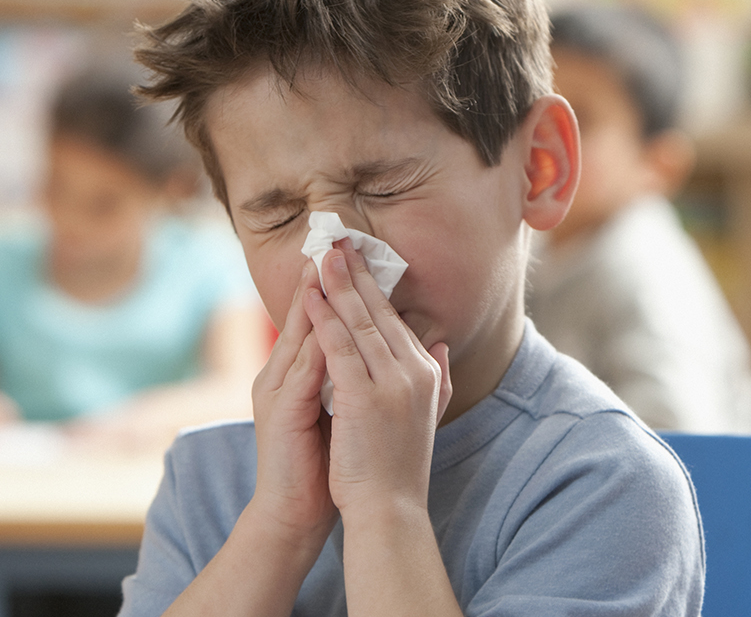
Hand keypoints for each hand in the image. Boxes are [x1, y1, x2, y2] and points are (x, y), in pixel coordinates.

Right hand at [247, 261, 337, 536]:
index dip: (335, 286)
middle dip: (323, 279)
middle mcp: (282, 375)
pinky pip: (302, 370)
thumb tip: (384, 350)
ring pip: (300, 335)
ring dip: (315, 300)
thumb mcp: (345, 411)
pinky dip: (316, 344)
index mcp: (299, 373)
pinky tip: (332, 322)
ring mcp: (278, 391)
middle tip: (339, 241)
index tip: (353, 252)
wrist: (297, 512)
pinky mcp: (281, 411)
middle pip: (303, 316)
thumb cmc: (324, 465)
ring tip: (332, 266)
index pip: (318, 320)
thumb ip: (357, 378)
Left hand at [304, 240, 451, 522]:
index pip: (394, 319)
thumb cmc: (398, 467)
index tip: (356, 259)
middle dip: (356, 273)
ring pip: (360, 321)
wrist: (390, 510)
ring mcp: (391, 382)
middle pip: (379, 311)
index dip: (373, 287)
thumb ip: (436, 377)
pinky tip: (311, 297)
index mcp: (424, 372)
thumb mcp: (427, 415)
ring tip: (322, 255)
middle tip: (338, 239)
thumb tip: (439, 344)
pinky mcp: (365, 396)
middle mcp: (413, 370)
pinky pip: (341, 347)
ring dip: (338, 285)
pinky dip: (325, 318)